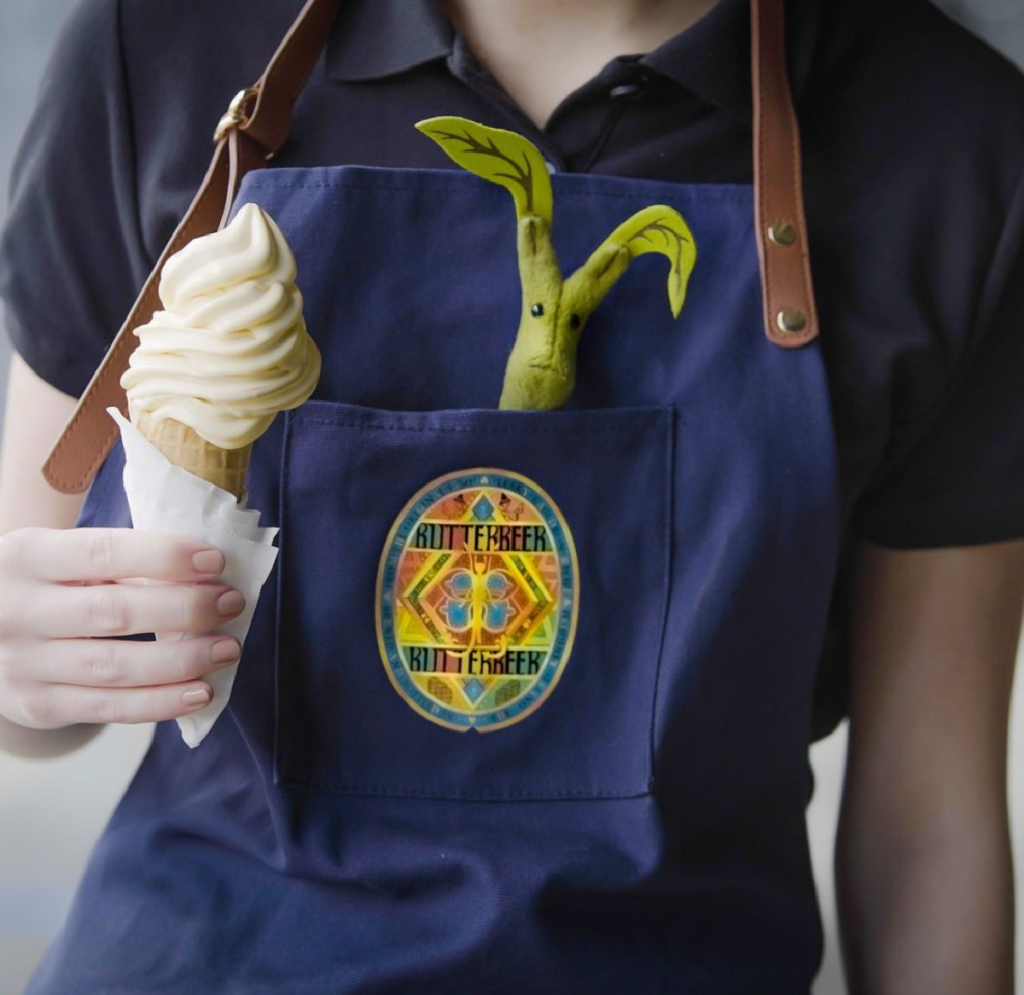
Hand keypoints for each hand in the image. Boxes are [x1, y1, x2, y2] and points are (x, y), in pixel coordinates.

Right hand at [0, 526, 245, 729]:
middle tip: (232, 603)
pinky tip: (200, 692)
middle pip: (114, 612)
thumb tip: (206, 571)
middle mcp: (17, 610)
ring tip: (228, 648)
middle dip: (185, 609)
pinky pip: (107, 708)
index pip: (103, 552)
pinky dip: (160, 703)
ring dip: (182, 660)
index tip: (216, 559)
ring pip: (115, 666)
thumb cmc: (47, 585)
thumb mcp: (61, 557)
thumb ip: (119, 561)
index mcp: (27, 556)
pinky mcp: (35, 705)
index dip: (164, 556)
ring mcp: (23, 663)